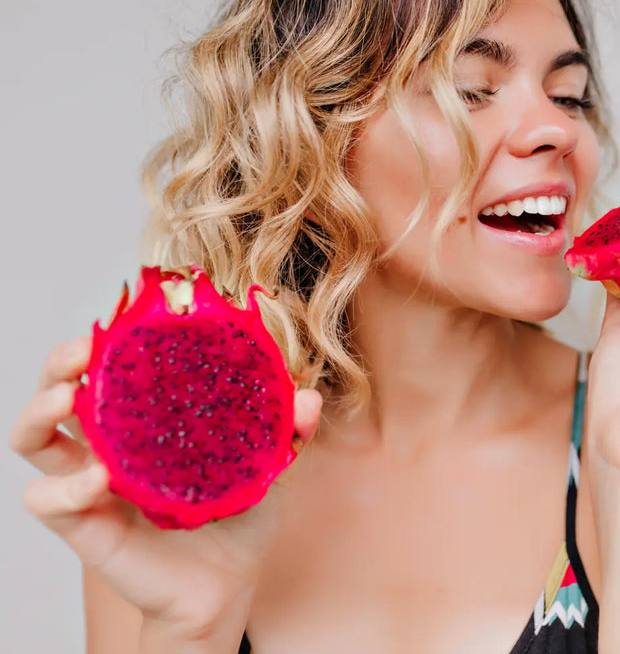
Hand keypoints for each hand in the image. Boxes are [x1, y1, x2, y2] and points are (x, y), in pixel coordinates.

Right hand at [9, 336, 321, 638]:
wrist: (229, 583)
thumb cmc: (239, 515)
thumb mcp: (268, 462)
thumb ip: (288, 428)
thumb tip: (307, 397)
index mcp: (144, 420)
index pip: (112, 367)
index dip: (109, 339)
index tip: (124, 317)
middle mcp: (107, 444)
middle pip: (58, 389)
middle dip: (60, 361)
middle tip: (84, 349)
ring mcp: (88, 483)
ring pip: (32, 438)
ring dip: (37, 412)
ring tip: (67, 398)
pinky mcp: (83, 524)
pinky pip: (47, 500)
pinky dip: (65, 486)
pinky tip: (99, 479)